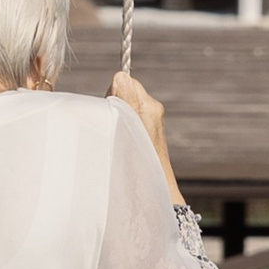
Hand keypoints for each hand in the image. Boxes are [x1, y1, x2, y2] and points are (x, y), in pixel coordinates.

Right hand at [110, 69, 182, 201]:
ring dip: (118, 117)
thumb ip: (125, 99)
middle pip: (125, 92)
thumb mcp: (129, 126)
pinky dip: (124, 126)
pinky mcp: (149, 133)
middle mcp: (152, 111)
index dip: (114, 92)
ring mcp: (151, 122)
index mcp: (150, 106)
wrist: (157, 191)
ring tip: (121, 139)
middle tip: (116, 127)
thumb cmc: (141, 162)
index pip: (126, 81)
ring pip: (126, 106)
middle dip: (115, 103)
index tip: (110, 110)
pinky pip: (131, 119)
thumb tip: (120, 76)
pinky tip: (125, 143)